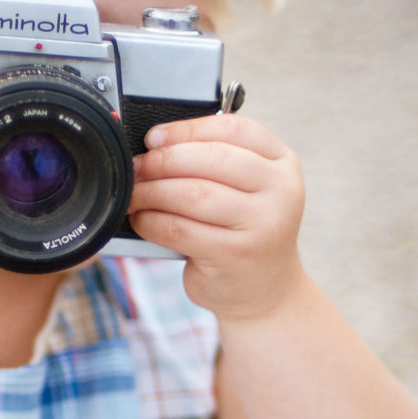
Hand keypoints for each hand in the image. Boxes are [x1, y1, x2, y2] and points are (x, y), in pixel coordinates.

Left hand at [129, 113, 306, 322]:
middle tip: (137, 167)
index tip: (154, 137)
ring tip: (134, 194)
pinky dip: (152, 222)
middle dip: (163, 160)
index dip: (186, 129)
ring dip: (152, 192)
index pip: (233, 129)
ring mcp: (261, 225)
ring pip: (192, 194)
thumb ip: (216, 161)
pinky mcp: (234, 255)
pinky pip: (180, 229)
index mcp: (283, 163)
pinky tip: (142, 219)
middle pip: (210, 159)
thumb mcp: (247, 189)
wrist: (265, 289)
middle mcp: (280, 191)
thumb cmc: (244, 230)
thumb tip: (155, 145)